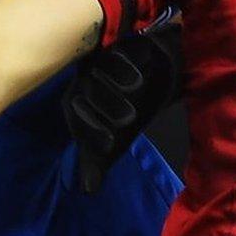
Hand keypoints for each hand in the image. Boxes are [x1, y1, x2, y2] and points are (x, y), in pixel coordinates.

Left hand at [63, 22, 182, 192]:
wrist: (160, 77)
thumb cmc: (132, 109)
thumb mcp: (118, 140)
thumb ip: (99, 161)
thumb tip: (88, 190)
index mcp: (79, 103)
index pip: (76, 117)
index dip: (90, 132)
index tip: (110, 145)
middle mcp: (85, 81)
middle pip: (86, 93)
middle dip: (104, 107)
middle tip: (128, 120)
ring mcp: (101, 62)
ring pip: (100, 72)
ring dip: (115, 85)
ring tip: (135, 94)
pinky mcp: (119, 45)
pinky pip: (118, 53)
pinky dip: (127, 64)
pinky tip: (139, 76)